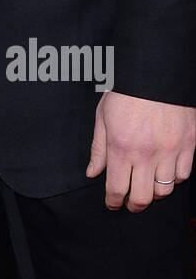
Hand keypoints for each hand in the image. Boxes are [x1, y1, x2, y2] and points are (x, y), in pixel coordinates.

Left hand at [86, 91, 194, 210]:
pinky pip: (183, 175)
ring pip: (165, 190)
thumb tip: (92, 173)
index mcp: (121, 147)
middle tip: (131, 204)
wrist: (156, 73)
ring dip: (154, 193)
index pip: (117, 188)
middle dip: (134, 205)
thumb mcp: (103, 117)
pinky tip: (166, 172)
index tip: (112, 204)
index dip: (113, 202)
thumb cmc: (126, 93)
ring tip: (148, 187)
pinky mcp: (188, 144)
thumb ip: (98, 148)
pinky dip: (174, 179)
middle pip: (143, 197)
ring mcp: (170, 151)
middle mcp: (146, 154)